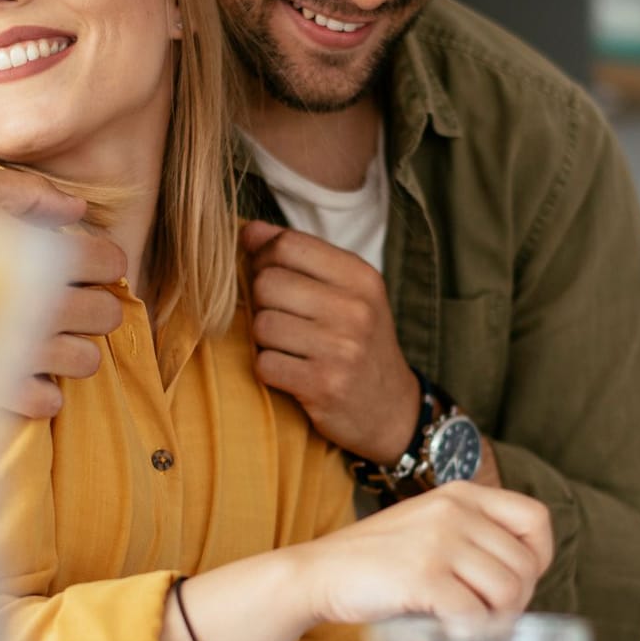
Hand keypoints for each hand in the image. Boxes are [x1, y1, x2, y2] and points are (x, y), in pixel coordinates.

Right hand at [0, 163, 124, 417]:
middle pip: (105, 314)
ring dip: (74, 348)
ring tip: (45, 335)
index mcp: (38, 254)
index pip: (108, 261)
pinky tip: (21, 368)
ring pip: (86, 361)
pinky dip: (43, 389)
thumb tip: (78, 210)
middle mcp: (40, 307)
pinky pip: (48, 402)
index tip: (87, 261)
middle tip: (70, 299)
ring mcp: (20, 354)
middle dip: (96, 304)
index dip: (105, 260)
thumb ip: (27, 192)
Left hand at [240, 220, 417, 460]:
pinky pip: (264, 364)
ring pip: (261, 325)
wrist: (391, 410)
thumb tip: (248, 230)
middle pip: (267, 283)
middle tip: (277, 318)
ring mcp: (341, 348)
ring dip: (262, 339)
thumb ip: (300, 257)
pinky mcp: (324, 385)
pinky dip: (268, 369)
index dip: (262, 257)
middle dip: (260, 301)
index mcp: (361, 277)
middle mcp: (355, 309)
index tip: (265, 275)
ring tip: (286, 347)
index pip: (287, 244)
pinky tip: (289, 371)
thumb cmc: (359, 343)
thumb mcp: (346, 292)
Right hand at [287, 482, 552, 626]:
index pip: (535, 519)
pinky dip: (470, 634)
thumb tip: (521, 581)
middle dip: (515, 602)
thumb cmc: (378, 561)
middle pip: (525, 565)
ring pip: (508, 591)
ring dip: (496, 621)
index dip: (538, 558)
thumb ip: (472, 537)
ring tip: (469, 627)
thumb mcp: (430, 526)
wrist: (318, 573)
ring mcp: (439, 541)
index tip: (516, 582)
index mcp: (462, 494)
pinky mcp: (423, 575)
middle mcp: (455, 510)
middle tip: (487, 617)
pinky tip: (450, 633)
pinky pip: (475, 614)